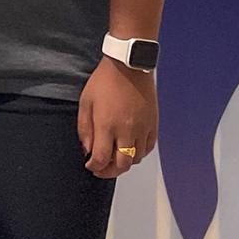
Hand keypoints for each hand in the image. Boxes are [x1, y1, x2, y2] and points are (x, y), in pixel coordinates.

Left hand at [78, 58, 157, 178]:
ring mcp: (143, 129)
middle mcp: (127, 130)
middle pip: (121, 165)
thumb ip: (84, 129)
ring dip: (124, 163)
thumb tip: (87, 149)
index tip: (90, 165)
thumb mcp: (86, 103)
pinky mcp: (153, 125)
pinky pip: (148, 148)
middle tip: (101, 169)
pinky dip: (138, 154)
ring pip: (136, 159)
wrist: (129, 66)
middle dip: (109, 172)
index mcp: (107, 125)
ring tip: (114, 159)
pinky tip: (129, 150)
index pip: (101, 158)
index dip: (94, 167)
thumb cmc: (105, 81)